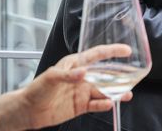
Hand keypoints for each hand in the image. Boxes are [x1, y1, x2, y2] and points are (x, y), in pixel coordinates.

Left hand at [0, 44, 131, 130]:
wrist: (28, 111)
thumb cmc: (36, 89)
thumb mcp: (51, 78)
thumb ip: (68, 75)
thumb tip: (83, 73)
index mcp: (75, 64)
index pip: (97, 55)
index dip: (112, 51)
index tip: (126, 50)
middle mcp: (82, 77)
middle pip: (105, 74)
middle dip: (119, 75)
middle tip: (133, 77)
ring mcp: (82, 91)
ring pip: (103, 91)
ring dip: (115, 92)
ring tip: (127, 94)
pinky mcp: (80, 106)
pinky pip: (96, 104)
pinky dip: (103, 104)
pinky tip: (109, 104)